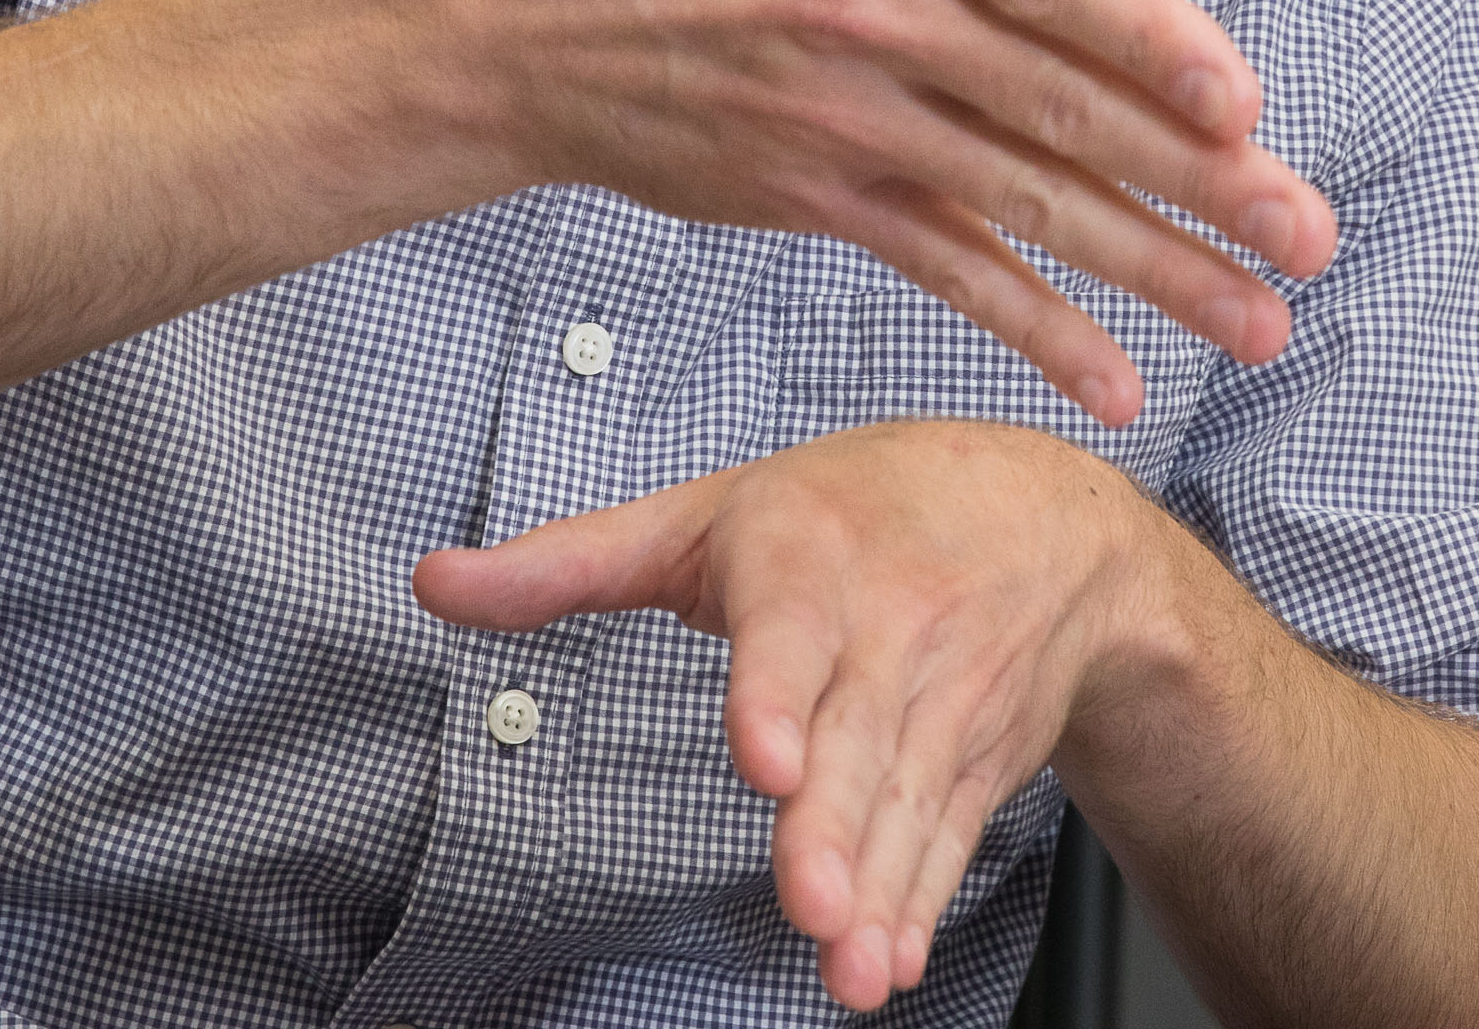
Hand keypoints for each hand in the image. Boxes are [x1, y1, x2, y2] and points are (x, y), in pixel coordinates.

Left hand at [418, 423, 1176, 1011]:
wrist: (1047, 516)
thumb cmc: (857, 506)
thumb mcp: (706, 510)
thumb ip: (568, 560)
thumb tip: (430, 582)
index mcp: (806, 561)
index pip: (789, 635)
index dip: (777, 700)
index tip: (768, 764)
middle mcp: (885, 632)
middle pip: (856, 742)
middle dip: (836, 830)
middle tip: (811, 907)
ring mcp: (940, 702)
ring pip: (905, 805)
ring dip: (879, 894)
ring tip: (851, 971)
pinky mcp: (977, 758)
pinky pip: (947, 837)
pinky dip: (921, 904)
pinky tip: (891, 962)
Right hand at [440, 0, 1334, 424]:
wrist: (505, 2)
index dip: (1145, 39)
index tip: (1240, 100)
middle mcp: (870, 7)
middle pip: (1057, 103)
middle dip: (1198, 181)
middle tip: (1309, 232)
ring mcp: (841, 113)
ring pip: (1022, 200)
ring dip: (1151, 268)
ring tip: (1261, 317)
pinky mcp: (812, 190)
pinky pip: (942, 266)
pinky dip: (1031, 328)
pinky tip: (1116, 378)